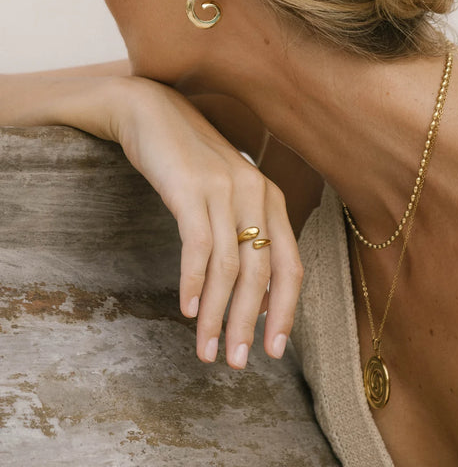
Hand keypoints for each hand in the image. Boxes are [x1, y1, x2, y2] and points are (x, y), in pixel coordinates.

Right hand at [112, 76, 303, 369]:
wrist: (150, 111)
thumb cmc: (189, 160)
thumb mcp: (226, 195)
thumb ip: (244, 236)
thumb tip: (253, 300)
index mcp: (272, 199)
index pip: (290, 266)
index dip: (285, 312)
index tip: (273, 350)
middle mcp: (257, 194)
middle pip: (263, 273)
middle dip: (248, 324)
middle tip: (235, 362)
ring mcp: (225, 189)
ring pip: (230, 267)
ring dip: (217, 314)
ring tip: (206, 350)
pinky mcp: (192, 188)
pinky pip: (199, 246)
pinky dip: (194, 282)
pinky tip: (187, 310)